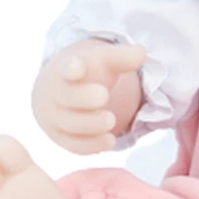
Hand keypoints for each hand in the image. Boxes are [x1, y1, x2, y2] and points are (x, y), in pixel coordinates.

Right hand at [31, 39, 145, 155]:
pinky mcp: (62, 137)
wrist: (58, 90)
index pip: (67, 67)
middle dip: (83, 97)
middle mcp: (57, 93)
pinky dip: (92, 145)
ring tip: (111, 120)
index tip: (78, 67)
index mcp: (67, 68)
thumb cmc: (85, 72)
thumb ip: (122, 56)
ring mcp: (56, 117)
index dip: (72, 67)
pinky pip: (74, 145)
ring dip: (91, 124)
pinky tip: (110, 141)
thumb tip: (142, 53)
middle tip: (103, 95)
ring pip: (71, 124)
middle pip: (67, 97)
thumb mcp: (103, 59)